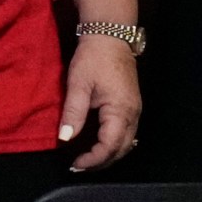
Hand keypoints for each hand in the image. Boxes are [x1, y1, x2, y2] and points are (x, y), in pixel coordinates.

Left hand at [59, 34, 141, 171]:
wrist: (110, 36)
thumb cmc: (93, 58)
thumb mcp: (78, 84)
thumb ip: (73, 112)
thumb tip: (65, 138)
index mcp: (120, 111)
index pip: (109, 147)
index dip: (92, 159)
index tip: (74, 163)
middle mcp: (133, 114)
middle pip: (121, 149)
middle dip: (101, 162)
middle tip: (79, 166)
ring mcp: (135, 110)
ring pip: (126, 143)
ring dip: (109, 155)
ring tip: (88, 159)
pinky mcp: (132, 106)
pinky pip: (127, 133)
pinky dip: (114, 144)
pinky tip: (100, 144)